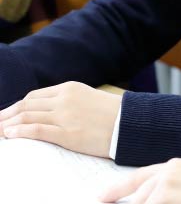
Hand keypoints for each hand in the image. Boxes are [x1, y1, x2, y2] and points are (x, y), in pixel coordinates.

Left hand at [0, 81, 120, 157]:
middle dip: (7, 116)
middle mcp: (64, 99)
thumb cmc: (109, 113)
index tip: (5, 116)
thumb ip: (66, 101)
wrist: (128, 123)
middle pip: (27, 106)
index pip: (34, 96)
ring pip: (28, 116)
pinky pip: (37, 130)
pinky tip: (10, 134)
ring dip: (8, 124)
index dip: (16, 107)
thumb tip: (46, 110)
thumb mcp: (86, 98)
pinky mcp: (67, 133)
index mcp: (69, 88)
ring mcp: (65, 115)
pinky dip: (20, 131)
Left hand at [99, 158, 180, 203]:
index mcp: (174, 166)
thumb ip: (169, 189)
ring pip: (143, 203)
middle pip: (138, 196)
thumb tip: (146, 199)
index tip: (102, 197)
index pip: (139, 177)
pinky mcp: (166, 197)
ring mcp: (167, 186)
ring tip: (176, 202)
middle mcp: (168, 172)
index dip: (117, 189)